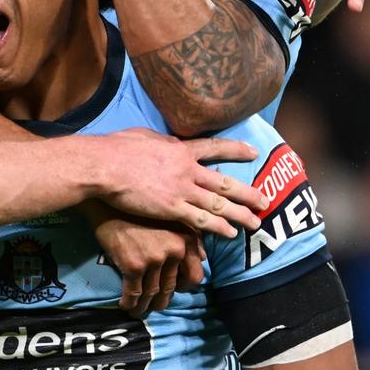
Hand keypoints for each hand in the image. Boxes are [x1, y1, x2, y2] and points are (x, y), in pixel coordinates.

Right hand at [82, 200, 205, 316]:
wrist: (108, 202)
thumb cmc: (139, 208)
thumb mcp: (172, 216)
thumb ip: (192, 236)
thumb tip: (203, 258)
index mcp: (188, 239)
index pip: (195, 276)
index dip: (184, 287)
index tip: (175, 289)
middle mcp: (175, 250)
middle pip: (173, 288)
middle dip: (164, 300)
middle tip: (156, 304)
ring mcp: (155, 259)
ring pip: (153, 293)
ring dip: (146, 306)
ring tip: (139, 310)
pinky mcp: (134, 265)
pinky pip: (134, 292)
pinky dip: (130, 302)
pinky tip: (126, 305)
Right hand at [94, 129, 265, 237]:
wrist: (105, 166)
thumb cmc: (116, 147)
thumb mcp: (143, 136)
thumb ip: (159, 141)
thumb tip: (164, 142)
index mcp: (180, 149)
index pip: (214, 148)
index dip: (235, 150)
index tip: (253, 152)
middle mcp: (187, 170)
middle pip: (224, 182)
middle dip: (247, 192)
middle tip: (264, 201)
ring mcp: (181, 190)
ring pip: (218, 204)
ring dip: (239, 214)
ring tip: (255, 223)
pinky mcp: (171, 208)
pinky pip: (201, 220)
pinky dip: (218, 227)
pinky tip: (230, 233)